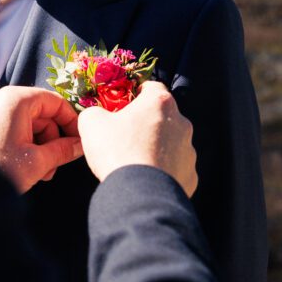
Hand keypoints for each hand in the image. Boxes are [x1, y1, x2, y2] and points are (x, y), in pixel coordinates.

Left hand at [0, 86, 82, 193]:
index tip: (80, 143)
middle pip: (43, 114)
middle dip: (53, 141)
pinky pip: (15, 130)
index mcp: (18, 99)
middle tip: (55, 166)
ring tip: (40, 173)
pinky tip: (26, 168)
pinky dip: (25, 146)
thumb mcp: (37, 162)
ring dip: (40, 148)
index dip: (72, 122)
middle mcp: (4, 99)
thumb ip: (62, 151)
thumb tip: (80, 146)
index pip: (56, 102)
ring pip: (30, 125)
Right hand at [78, 81, 196, 197]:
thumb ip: (94, 112)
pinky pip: (175, 168)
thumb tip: (96, 116)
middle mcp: (181, 123)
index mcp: (160, 103)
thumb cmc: (117, 152)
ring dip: (156, 148)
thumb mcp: (91, 123)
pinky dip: (163, 171)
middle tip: (125, 136)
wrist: (140, 195)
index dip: (135, 95)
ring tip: (135, 162)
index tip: (123, 106)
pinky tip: (147, 179)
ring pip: (171, 143)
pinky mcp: (190, 175)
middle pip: (163, 116)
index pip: (151, 87)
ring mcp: (189, 150)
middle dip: (146, 124)